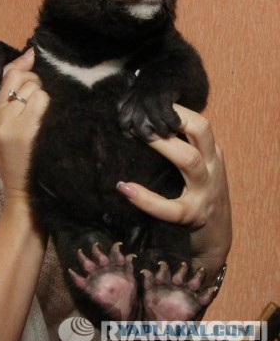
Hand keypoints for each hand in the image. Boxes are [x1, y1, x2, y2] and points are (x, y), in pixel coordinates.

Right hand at [0, 48, 48, 197]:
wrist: (20, 190)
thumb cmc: (17, 158)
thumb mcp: (4, 128)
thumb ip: (9, 99)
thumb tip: (26, 59)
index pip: (7, 76)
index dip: (22, 64)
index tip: (32, 56)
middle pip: (22, 79)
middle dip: (35, 83)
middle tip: (38, 100)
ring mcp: (12, 125)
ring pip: (35, 90)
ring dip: (44, 98)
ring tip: (42, 116)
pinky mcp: (27, 131)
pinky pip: (43, 102)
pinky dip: (49, 108)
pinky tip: (47, 121)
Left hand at [116, 105, 231, 280]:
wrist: (215, 239)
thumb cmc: (196, 195)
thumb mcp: (196, 167)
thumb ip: (179, 147)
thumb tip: (141, 122)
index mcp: (210, 153)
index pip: (199, 122)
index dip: (176, 109)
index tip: (149, 102)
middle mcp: (212, 167)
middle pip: (201, 130)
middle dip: (173, 118)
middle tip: (143, 113)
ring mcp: (204, 192)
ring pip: (189, 161)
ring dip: (162, 145)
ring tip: (135, 135)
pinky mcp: (192, 216)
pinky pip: (169, 208)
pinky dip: (145, 198)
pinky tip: (124, 188)